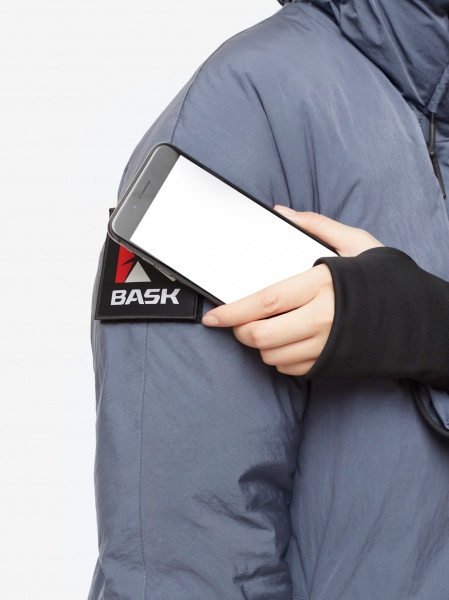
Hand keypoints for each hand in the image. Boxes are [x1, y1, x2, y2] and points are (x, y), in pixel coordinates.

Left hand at [202, 207, 382, 374]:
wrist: (420, 320)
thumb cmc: (386, 280)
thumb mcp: (356, 243)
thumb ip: (315, 226)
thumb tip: (281, 212)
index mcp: (322, 285)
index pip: (264, 302)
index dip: (232, 311)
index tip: (213, 317)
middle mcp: (322, 319)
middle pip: (261, 335)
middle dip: (240, 332)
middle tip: (238, 323)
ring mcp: (326, 346)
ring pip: (272, 356)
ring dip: (259, 346)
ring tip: (266, 329)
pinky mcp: (331, 365)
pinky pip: (290, 369)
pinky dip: (279, 358)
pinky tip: (287, 342)